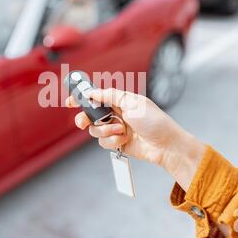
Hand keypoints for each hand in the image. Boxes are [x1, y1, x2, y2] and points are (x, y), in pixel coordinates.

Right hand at [66, 88, 205, 190]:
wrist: (166, 146)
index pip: (97, 96)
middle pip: (91, 115)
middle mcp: (116, 113)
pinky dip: (112, 141)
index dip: (82, 98)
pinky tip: (124, 140)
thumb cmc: (154, 122)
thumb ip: (111, 96)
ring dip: (106, 131)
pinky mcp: (117, 142)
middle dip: (86, 119)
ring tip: (121, 131)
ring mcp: (116, 128)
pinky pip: (104, 142)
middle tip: (84, 123)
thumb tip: (93, 92)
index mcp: (120, 100)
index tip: (70, 101)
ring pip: (96, 130)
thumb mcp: (133, 103)